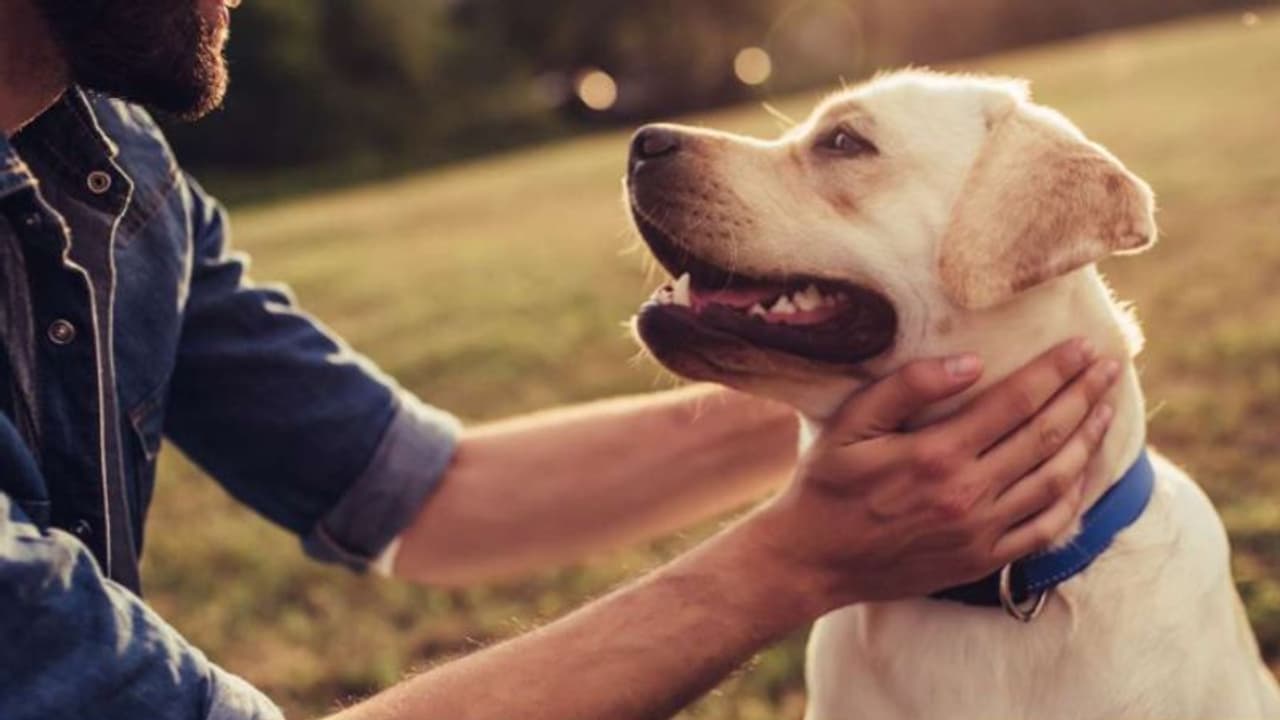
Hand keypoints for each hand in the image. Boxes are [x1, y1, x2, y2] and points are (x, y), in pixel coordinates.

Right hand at [747, 338, 1119, 613]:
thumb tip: (970, 362)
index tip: (1084, 346)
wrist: (814, 560)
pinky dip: (1073, 497)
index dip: (1055, 371)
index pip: (1015, 402)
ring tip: (1106, 408)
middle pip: (1046, 436)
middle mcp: (967, 494)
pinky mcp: (983, 559)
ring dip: (1087, 440)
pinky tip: (1083, 472)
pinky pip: (1045, 528)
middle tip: (1110, 367)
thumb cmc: (827, 484)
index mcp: (936, 454)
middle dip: (1084, 396)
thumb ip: (906, 388)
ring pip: (1055, 480)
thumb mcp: (850, 424)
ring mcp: (980, 531)